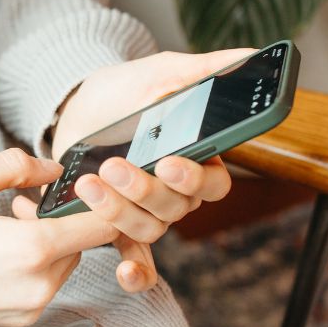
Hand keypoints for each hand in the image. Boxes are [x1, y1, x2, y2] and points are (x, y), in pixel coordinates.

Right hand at [0, 149, 118, 326]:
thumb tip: (52, 168)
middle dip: (62, 219)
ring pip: (64, 266)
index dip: (101, 200)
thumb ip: (14, 165)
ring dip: (47, 243)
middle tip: (20, 204)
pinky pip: (43, 286)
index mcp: (32, 249)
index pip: (103, 225)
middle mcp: (39, 285)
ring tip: (3, 226)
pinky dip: (32, 266)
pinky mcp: (16, 323)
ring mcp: (29, 309)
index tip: (80, 185)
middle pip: (85, 245)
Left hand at [44, 50, 253, 290]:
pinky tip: (124, 272)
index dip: (194, 177)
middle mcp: (177, 191)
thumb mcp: (162, 73)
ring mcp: (147, 210)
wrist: (76, 108)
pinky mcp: (117, 223)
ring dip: (120, 212)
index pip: (213, 183)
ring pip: (150, 227)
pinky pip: (137, 257)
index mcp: (198, 158)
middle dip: (144, 189)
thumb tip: (251, 55)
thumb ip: (206, 69)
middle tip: (114, 166)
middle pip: (177, 208)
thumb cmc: (125, 90)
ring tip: (90, 185)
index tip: (169, 161)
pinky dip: (135, 271)